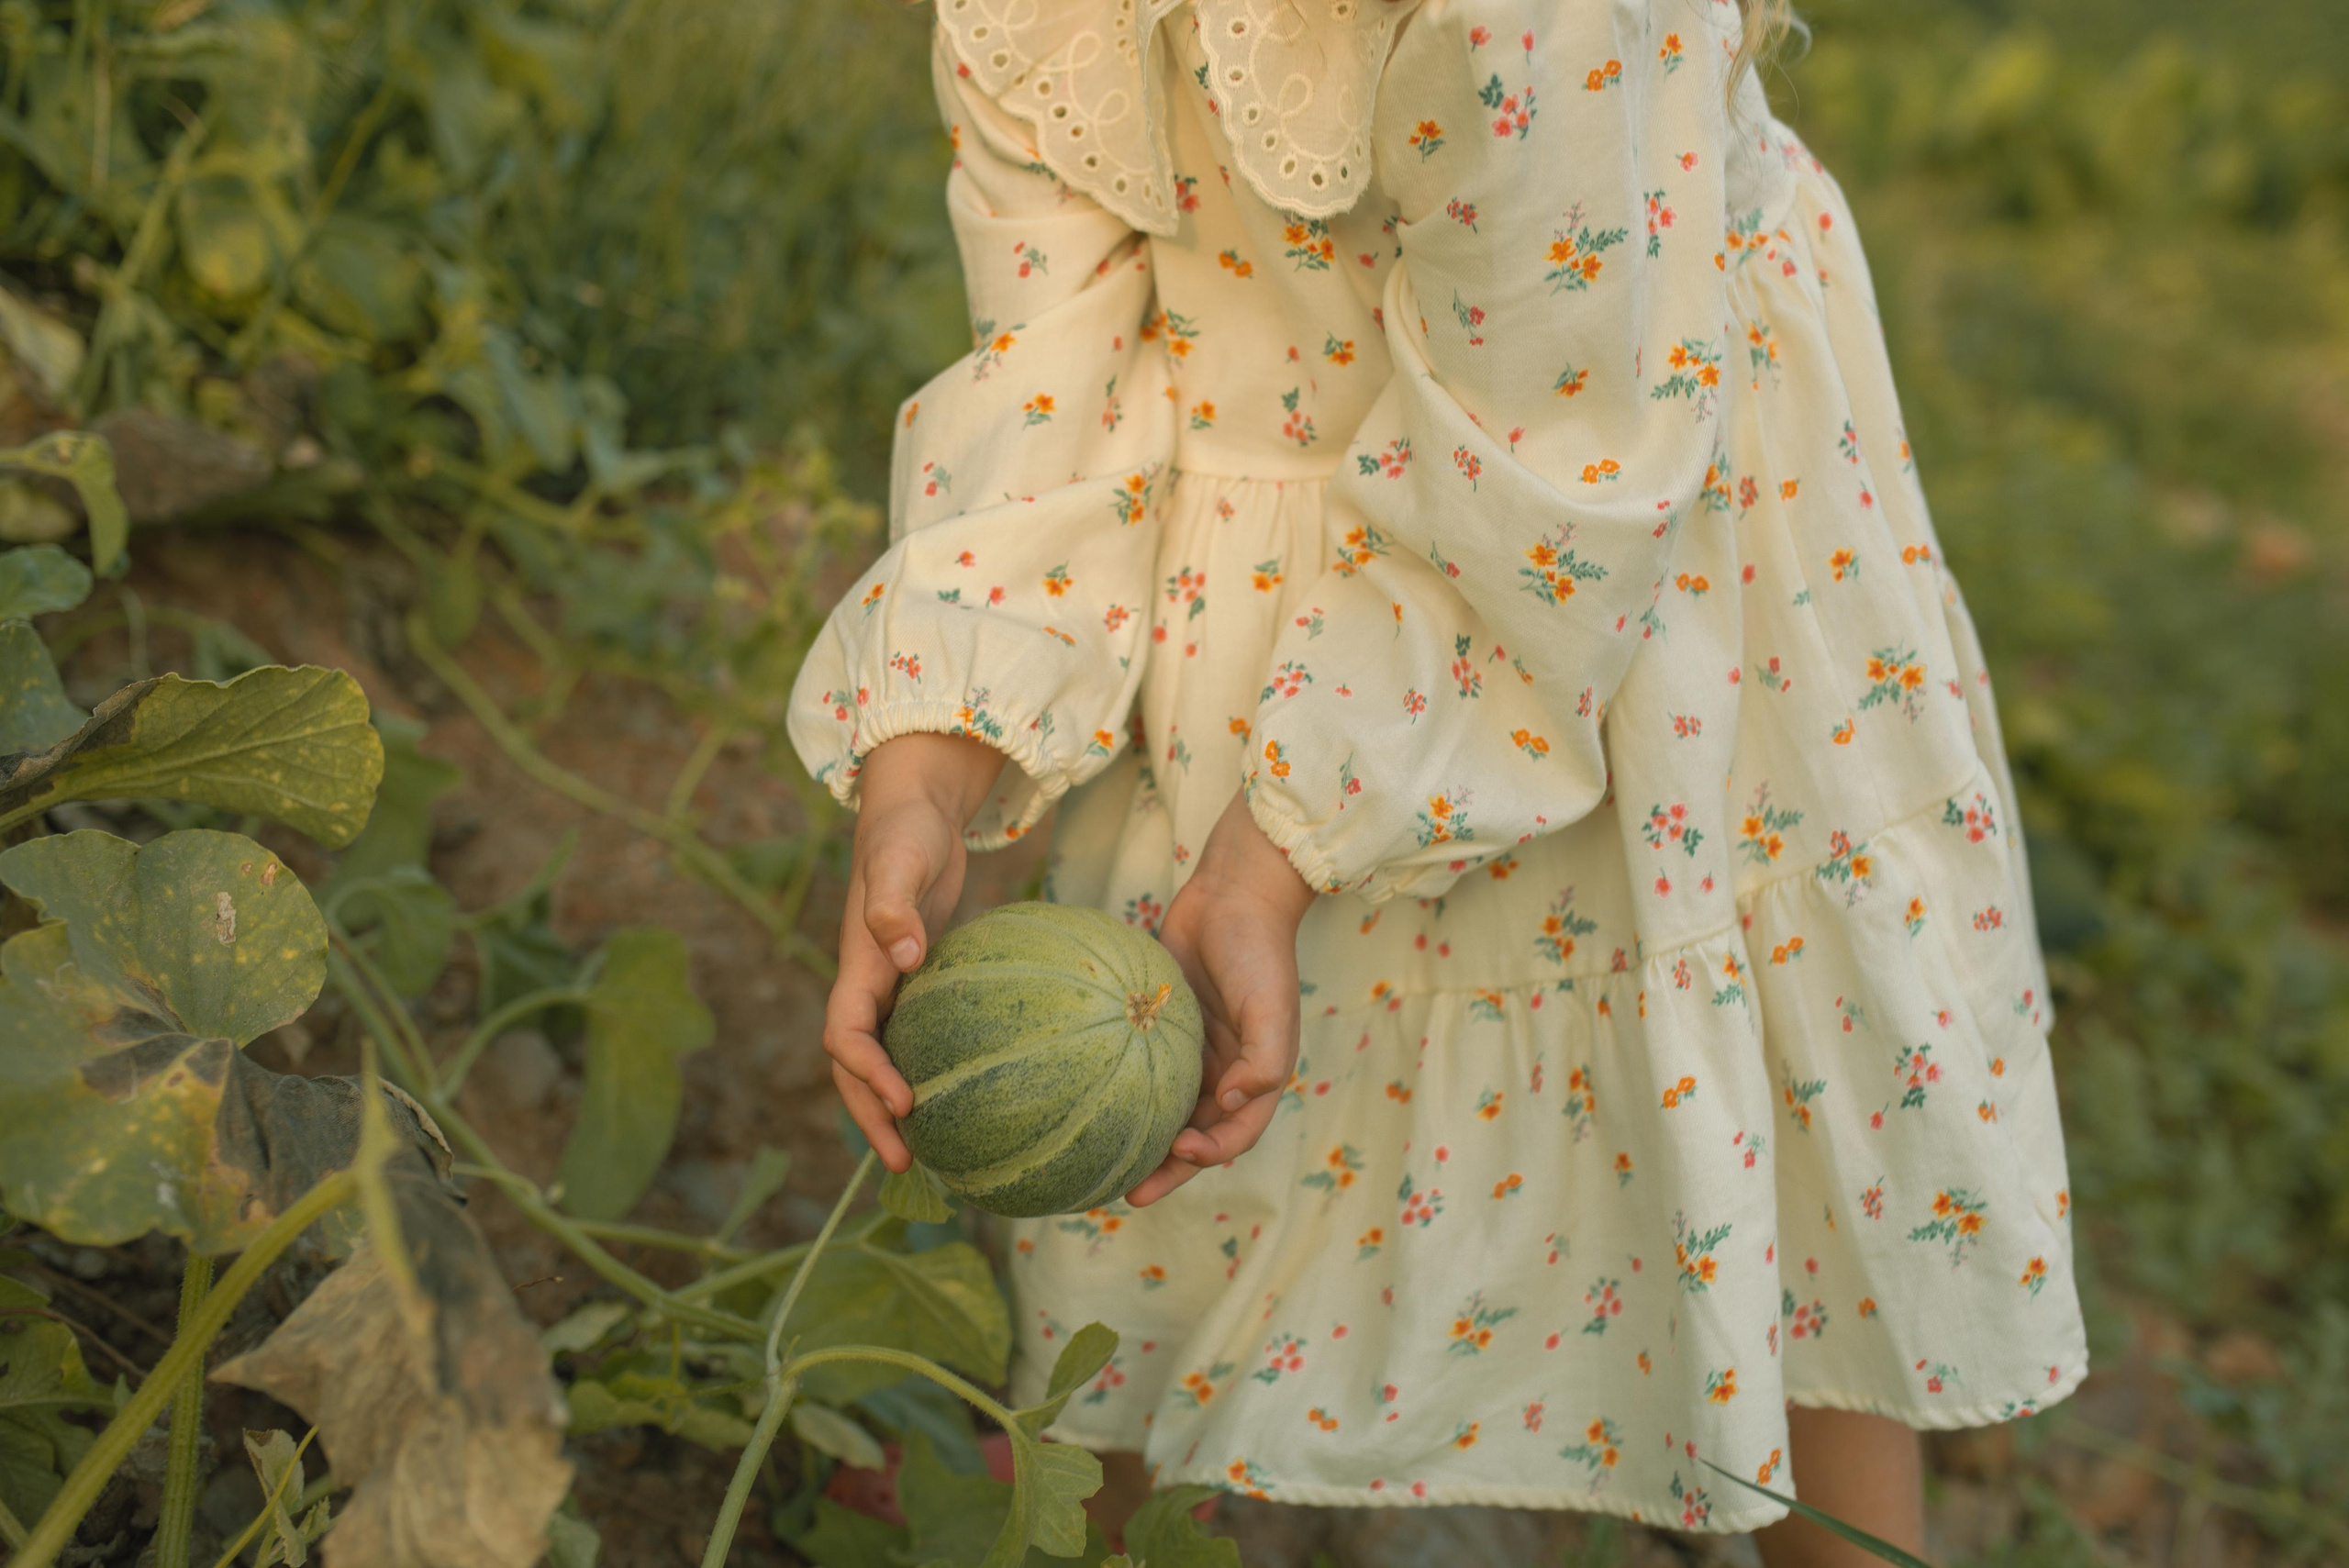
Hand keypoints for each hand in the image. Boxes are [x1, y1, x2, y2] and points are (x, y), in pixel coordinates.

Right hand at [823, 733, 1003, 1172]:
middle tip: (905, 1165)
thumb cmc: (905, 831)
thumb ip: (894, 903)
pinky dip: (924, 1071)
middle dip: (871, 1116)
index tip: (906, 1105)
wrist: (912, 810)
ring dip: (891, 1106)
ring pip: (880, 1059)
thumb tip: (905, 955)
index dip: (868, 1075)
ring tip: (926, 1154)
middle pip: (854, 1066)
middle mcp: (867, 983)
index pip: (845, 1036)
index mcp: (856, 965)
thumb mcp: (901, 858)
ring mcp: (889, 985)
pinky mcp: (916, 981)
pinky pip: (912, 1038)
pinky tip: (963, 1098)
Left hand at [1126, 788, 1315, 1205]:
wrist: (1233, 893)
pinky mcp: (1163, 1028)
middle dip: (1167, 1168)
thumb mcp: (1272, 1007)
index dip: (1209, 1154)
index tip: (1176, 1154)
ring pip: (1166, 1109)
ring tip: (1104, 1166)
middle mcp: (1226, 1071)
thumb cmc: (1258, 951)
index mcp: (1257, 1074)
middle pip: (1196, 1135)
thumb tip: (1232, 1101)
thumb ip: (1264, 1059)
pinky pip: (1143, 1069)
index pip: (1235, 1133)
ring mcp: (1193, 1052)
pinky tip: (1090, 1103)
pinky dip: (1125, 1092)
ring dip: (1143, 1139)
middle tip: (1126, 1195)